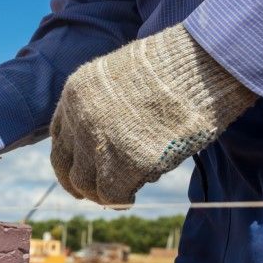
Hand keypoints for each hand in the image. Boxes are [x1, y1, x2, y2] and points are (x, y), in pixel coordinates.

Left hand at [50, 24, 255, 205]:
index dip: (68, 158)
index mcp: (76, 93)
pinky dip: (121, 200)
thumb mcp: (123, 76)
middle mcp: (79, 119)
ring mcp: (100, 142)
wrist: (203, 63)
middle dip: (79, 183)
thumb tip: (109, 140)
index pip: (59, 136)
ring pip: (86, 184)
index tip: (77, 172)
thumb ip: (106, 105)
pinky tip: (132, 199)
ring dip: (102, 193)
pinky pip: (113, 194)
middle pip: (66, 165)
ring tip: (120, 195)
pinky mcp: (127, 163)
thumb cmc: (175, 66)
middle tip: (95, 195)